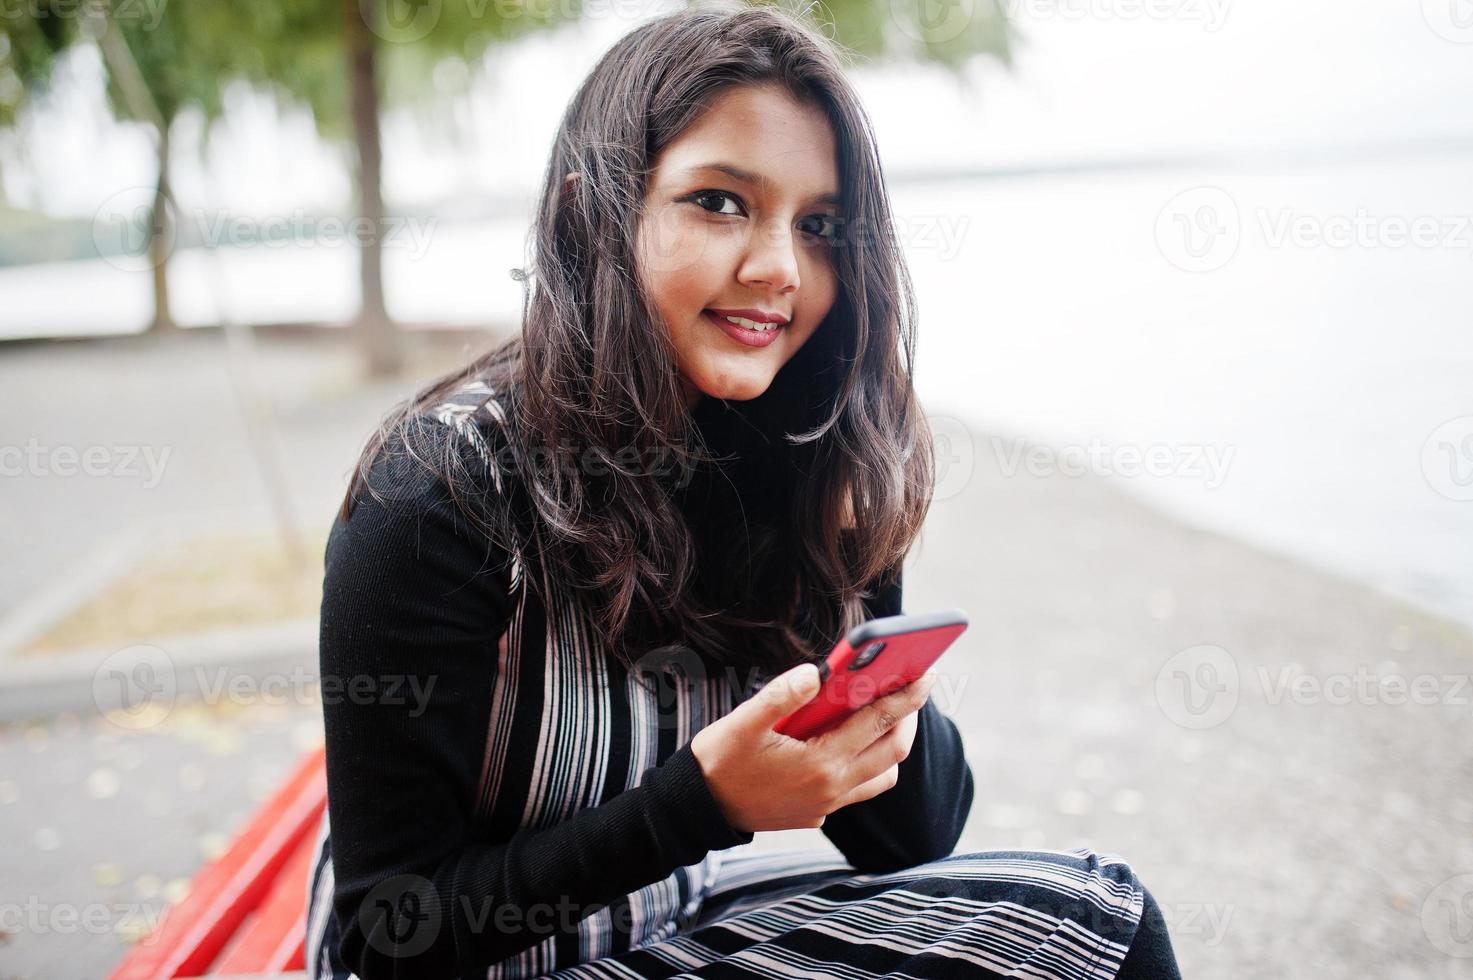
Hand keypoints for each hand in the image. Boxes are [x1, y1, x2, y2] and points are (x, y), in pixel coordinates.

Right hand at [689, 662, 936, 833]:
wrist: (699, 809)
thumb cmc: (720, 761)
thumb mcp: (744, 721)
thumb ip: (782, 695)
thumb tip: (817, 672)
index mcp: (820, 762)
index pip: (878, 722)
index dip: (906, 696)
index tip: (926, 674)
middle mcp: (832, 788)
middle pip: (893, 751)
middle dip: (908, 718)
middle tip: (911, 689)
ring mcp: (827, 805)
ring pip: (882, 775)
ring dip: (891, 745)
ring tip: (885, 716)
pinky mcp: (817, 814)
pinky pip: (859, 790)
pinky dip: (868, 764)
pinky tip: (850, 744)